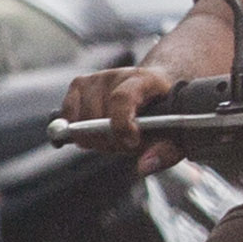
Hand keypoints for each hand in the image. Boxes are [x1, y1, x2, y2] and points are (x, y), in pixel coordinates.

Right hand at [59, 59, 173, 148]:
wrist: (157, 88)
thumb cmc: (166, 112)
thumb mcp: (177, 133)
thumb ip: (165, 152)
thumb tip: (144, 167)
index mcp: (145, 80)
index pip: (122, 99)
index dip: (121, 124)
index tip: (130, 142)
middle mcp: (118, 75)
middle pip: (99, 117)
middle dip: (111, 140)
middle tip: (126, 144)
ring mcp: (96, 78)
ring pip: (82, 122)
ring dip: (96, 139)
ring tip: (115, 136)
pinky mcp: (78, 84)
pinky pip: (66, 117)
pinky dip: (78, 132)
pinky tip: (97, 132)